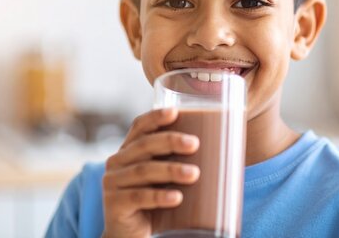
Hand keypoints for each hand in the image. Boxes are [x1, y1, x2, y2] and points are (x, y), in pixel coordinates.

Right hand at [101, 108, 199, 237]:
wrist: (131, 236)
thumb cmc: (155, 203)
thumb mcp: (165, 179)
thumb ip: (180, 162)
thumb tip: (226, 149)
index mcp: (129, 150)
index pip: (139, 127)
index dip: (155, 117)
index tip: (175, 112)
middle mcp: (117, 162)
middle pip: (144, 145)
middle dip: (170, 141)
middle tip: (195, 144)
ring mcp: (112, 183)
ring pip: (143, 171)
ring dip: (170, 170)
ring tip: (194, 174)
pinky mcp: (113, 204)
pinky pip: (138, 197)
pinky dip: (159, 197)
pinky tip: (177, 198)